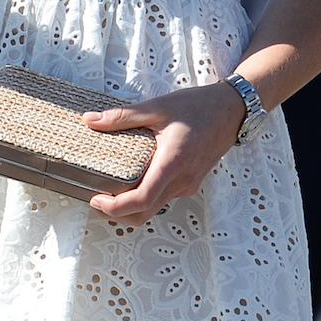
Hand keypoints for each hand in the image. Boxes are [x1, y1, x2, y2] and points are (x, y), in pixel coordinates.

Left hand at [83, 81, 244, 225]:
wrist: (231, 111)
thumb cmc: (197, 107)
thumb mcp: (157, 107)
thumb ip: (122, 116)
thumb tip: (90, 120)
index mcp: (172, 162)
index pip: (142, 199)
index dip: (115, 207)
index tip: (95, 200)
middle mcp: (181, 180)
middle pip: (145, 212)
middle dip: (117, 214)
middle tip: (94, 200)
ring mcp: (187, 185)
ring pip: (154, 208)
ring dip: (130, 208)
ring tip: (108, 191)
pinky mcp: (189, 183)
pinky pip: (164, 198)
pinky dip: (145, 198)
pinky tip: (132, 182)